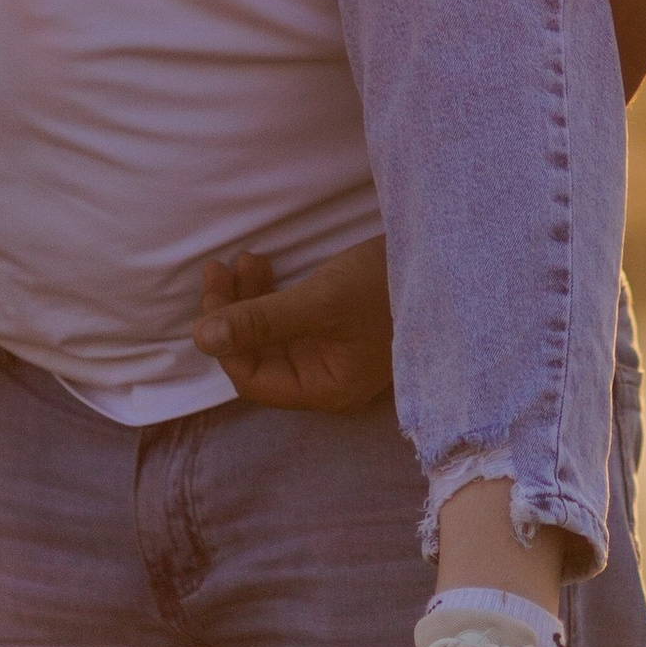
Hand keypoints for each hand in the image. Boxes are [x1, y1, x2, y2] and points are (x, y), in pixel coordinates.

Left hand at [194, 235, 391, 413]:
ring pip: (270, 333)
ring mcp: (331, 351)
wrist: (445, 258)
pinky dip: (269, 294)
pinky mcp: (337, 326)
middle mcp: (326, 377)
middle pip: (258, 354)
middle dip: (233, 312)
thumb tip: (200, 339)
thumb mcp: (321, 302)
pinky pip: (287, 318)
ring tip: (245, 258)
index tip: (215, 290)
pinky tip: (264, 266)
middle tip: (219, 268)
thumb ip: (261, 321)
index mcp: (326, 388)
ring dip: (249, 299)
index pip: (253, 378)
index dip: (225, 340)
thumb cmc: (386, 287)